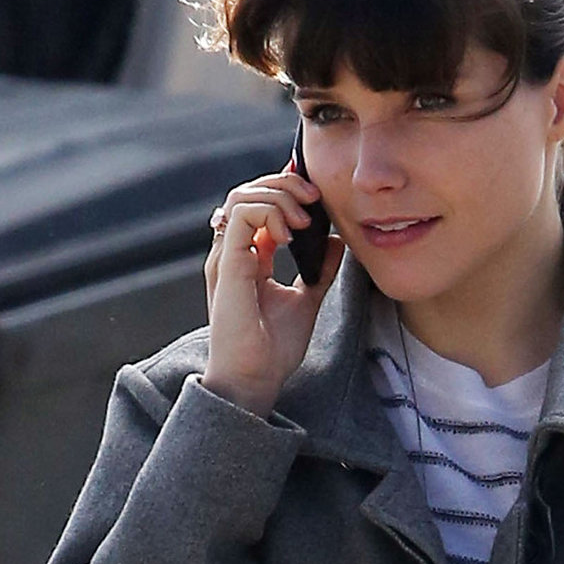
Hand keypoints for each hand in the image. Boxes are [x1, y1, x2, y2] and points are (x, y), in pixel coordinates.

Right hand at [201, 165, 345, 416]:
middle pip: (249, 192)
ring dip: (279, 197)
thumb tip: (336, 242)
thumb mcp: (306, 300)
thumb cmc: (273, 350)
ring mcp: (227, 257)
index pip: (260, 206)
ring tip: (304, 220)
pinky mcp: (227, 264)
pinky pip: (241, 214)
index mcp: (248, 259)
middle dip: (284, 184)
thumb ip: (319, 271)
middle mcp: (233, 253)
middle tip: (313, 197)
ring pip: (243, 196)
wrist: (255, 379)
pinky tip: (291, 235)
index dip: (286, 190)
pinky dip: (270, 213)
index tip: (315, 192)